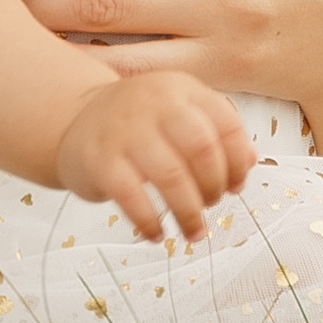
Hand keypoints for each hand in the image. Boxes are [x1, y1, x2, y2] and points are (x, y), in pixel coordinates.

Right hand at [54, 71, 255, 243]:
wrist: (74, 117)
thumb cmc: (138, 122)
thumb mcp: (179, 110)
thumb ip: (215, 130)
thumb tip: (249, 164)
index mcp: (182, 89)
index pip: (226, 124)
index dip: (238, 161)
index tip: (236, 185)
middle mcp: (155, 103)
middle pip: (203, 148)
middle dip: (215, 186)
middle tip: (211, 204)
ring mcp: (125, 131)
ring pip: (171, 176)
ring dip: (189, 212)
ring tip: (193, 231)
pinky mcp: (100, 160)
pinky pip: (132, 197)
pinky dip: (150, 221)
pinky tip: (156, 233)